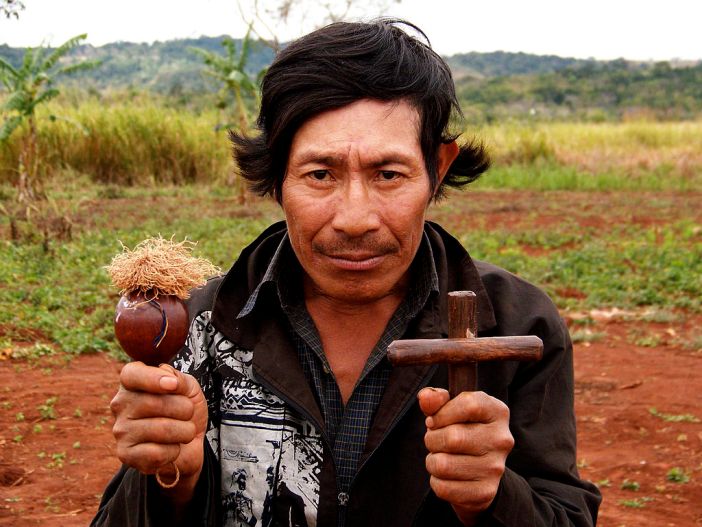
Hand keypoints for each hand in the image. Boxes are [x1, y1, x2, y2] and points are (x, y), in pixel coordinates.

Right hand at [110, 362, 207, 500]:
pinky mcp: (125, 455)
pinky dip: (174, 451)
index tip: (173, 385)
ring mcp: (121, 431)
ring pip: (161, 429)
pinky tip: (171, 448)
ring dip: (184, 431)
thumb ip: (179, 379)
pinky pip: (157, 453)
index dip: (152, 378)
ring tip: (183, 431)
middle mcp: (120, 405)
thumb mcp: (189, 389)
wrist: (190, 444)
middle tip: (187, 414)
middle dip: (184, 409)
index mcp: (132, 383)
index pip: (131, 374)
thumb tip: (168, 379)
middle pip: (154, 403)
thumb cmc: (184, 412)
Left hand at [418, 388, 513, 525]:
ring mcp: (495, 468)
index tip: (434, 420)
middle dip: (432, 439)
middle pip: (453, 438)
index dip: (442, 413)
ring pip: (443, 465)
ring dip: (432, 461)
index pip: (469, 404)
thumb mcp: (450, 409)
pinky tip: (447, 476)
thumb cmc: (461, 430)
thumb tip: (425, 397)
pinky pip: (443, 487)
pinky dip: (436, 481)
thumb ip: (436, 400)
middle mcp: (501, 439)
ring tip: (441, 457)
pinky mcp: (485, 492)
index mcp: (497, 412)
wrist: (480, 470)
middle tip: (436, 441)